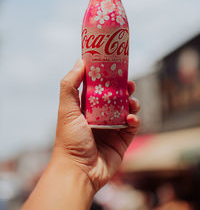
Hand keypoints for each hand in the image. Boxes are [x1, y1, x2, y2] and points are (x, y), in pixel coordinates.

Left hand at [53, 59, 139, 192]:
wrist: (79, 172)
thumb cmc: (70, 140)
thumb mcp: (67, 109)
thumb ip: (70, 85)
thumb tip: (80, 61)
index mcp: (86, 108)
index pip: (99, 88)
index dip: (107, 77)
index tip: (115, 67)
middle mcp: (100, 116)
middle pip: (116, 97)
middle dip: (124, 89)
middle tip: (129, 83)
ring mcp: (112, 128)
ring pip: (127, 109)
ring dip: (132, 102)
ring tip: (132, 101)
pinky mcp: (122, 140)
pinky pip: (133, 126)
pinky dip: (135, 120)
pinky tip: (131, 118)